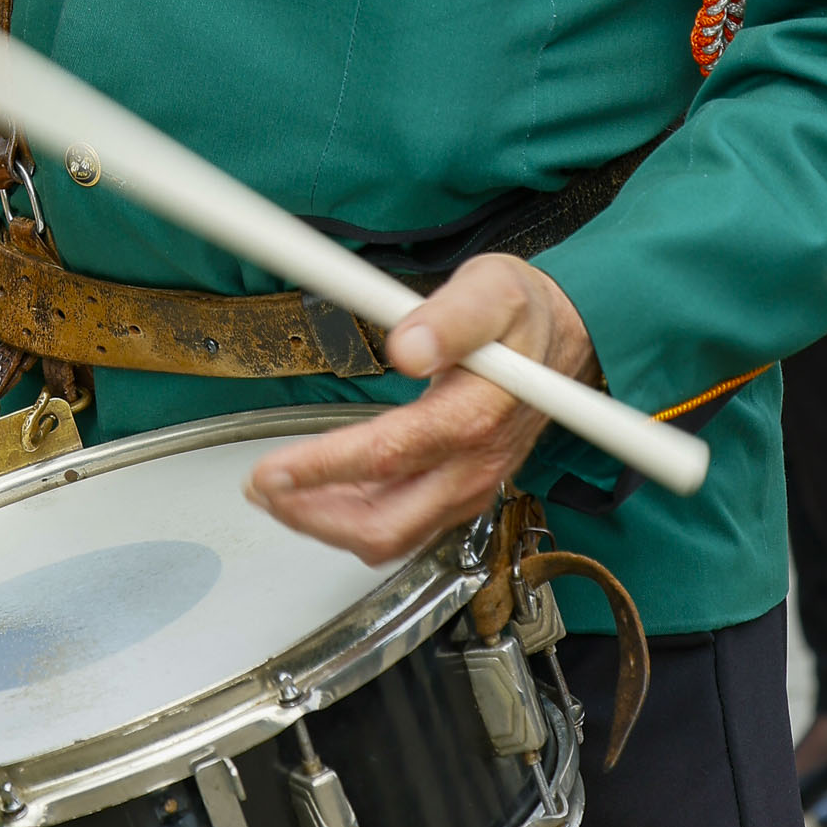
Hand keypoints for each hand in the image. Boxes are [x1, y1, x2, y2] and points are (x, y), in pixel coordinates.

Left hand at [246, 254, 596, 564]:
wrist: (564, 341)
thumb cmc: (522, 316)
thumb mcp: (492, 290)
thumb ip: (451, 316)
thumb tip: (409, 345)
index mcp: (476, 417)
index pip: (388, 457)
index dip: (322, 467)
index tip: (272, 469)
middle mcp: (473, 467)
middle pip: (384, 525)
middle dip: (313, 516)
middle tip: (262, 489)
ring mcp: (469, 487)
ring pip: (390, 536)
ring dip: (327, 524)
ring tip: (279, 494)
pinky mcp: (462, 494)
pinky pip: (403, 529)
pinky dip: (354, 523)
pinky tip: (324, 497)